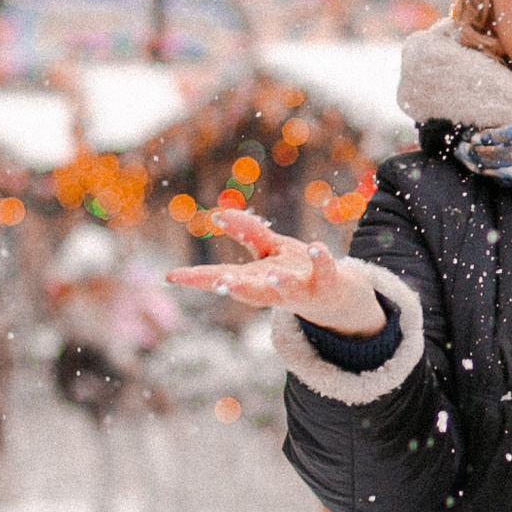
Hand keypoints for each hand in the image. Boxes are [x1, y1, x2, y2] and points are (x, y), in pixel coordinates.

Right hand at [165, 203, 386, 339]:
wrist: (339, 298)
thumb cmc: (297, 271)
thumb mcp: (269, 248)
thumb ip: (246, 232)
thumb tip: (217, 214)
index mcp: (256, 281)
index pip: (221, 279)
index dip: (196, 278)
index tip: (172, 277)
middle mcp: (275, 291)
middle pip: (252, 292)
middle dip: (237, 288)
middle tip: (220, 285)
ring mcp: (301, 290)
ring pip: (289, 291)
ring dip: (281, 284)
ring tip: (272, 275)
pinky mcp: (326, 283)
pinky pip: (325, 270)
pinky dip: (321, 259)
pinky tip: (316, 246)